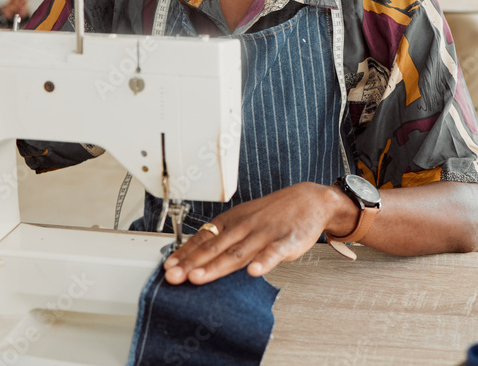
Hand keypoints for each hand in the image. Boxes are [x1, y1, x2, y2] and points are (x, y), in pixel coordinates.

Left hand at [162, 182, 356, 284]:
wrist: (309, 200)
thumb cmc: (273, 213)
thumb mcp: (244, 219)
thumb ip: (223, 238)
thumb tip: (195, 255)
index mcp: (232, 221)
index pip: (204, 239)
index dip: (185, 253)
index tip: (168, 267)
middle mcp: (245, 227)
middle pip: (215, 248)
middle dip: (192, 263)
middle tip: (174, 276)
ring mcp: (265, 234)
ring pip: (238, 253)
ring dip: (217, 266)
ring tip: (199, 277)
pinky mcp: (286, 241)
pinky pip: (273, 253)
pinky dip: (264, 262)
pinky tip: (254, 271)